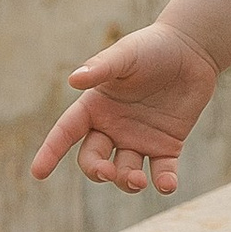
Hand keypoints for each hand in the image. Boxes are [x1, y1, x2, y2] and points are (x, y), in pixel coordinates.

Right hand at [30, 20, 220, 196]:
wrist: (192, 50)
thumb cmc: (152, 47)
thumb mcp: (126, 54)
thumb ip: (102, 68)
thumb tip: (73, 80)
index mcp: (95, 106)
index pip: (66, 132)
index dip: (51, 152)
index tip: (38, 172)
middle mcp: (112, 127)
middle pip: (93, 159)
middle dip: (96, 170)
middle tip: (107, 171)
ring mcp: (139, 140)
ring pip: (125, 172)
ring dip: (127, 181)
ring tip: (138, 180)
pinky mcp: (167, 147)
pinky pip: (162, 172)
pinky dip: (163, 182)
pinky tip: (166, 184)